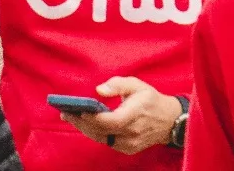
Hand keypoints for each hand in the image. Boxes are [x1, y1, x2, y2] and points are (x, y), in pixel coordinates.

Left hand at [60, 77, 182, 154]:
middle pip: (102, 131)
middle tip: (64, 112)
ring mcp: (131, 143)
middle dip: (81, 122)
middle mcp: (133, 132)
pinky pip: (107, 142)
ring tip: (69, 116)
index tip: (77, 110)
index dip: (93, 118)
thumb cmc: (149, 99)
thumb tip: (98, 90)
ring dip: (85, 128)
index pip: (111, 121)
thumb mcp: (136, 84)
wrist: (168, 121)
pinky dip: (95, 133)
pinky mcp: (128, 149)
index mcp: (136, 114)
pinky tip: (84, 124)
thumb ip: (117, 84)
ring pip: (102, 138)